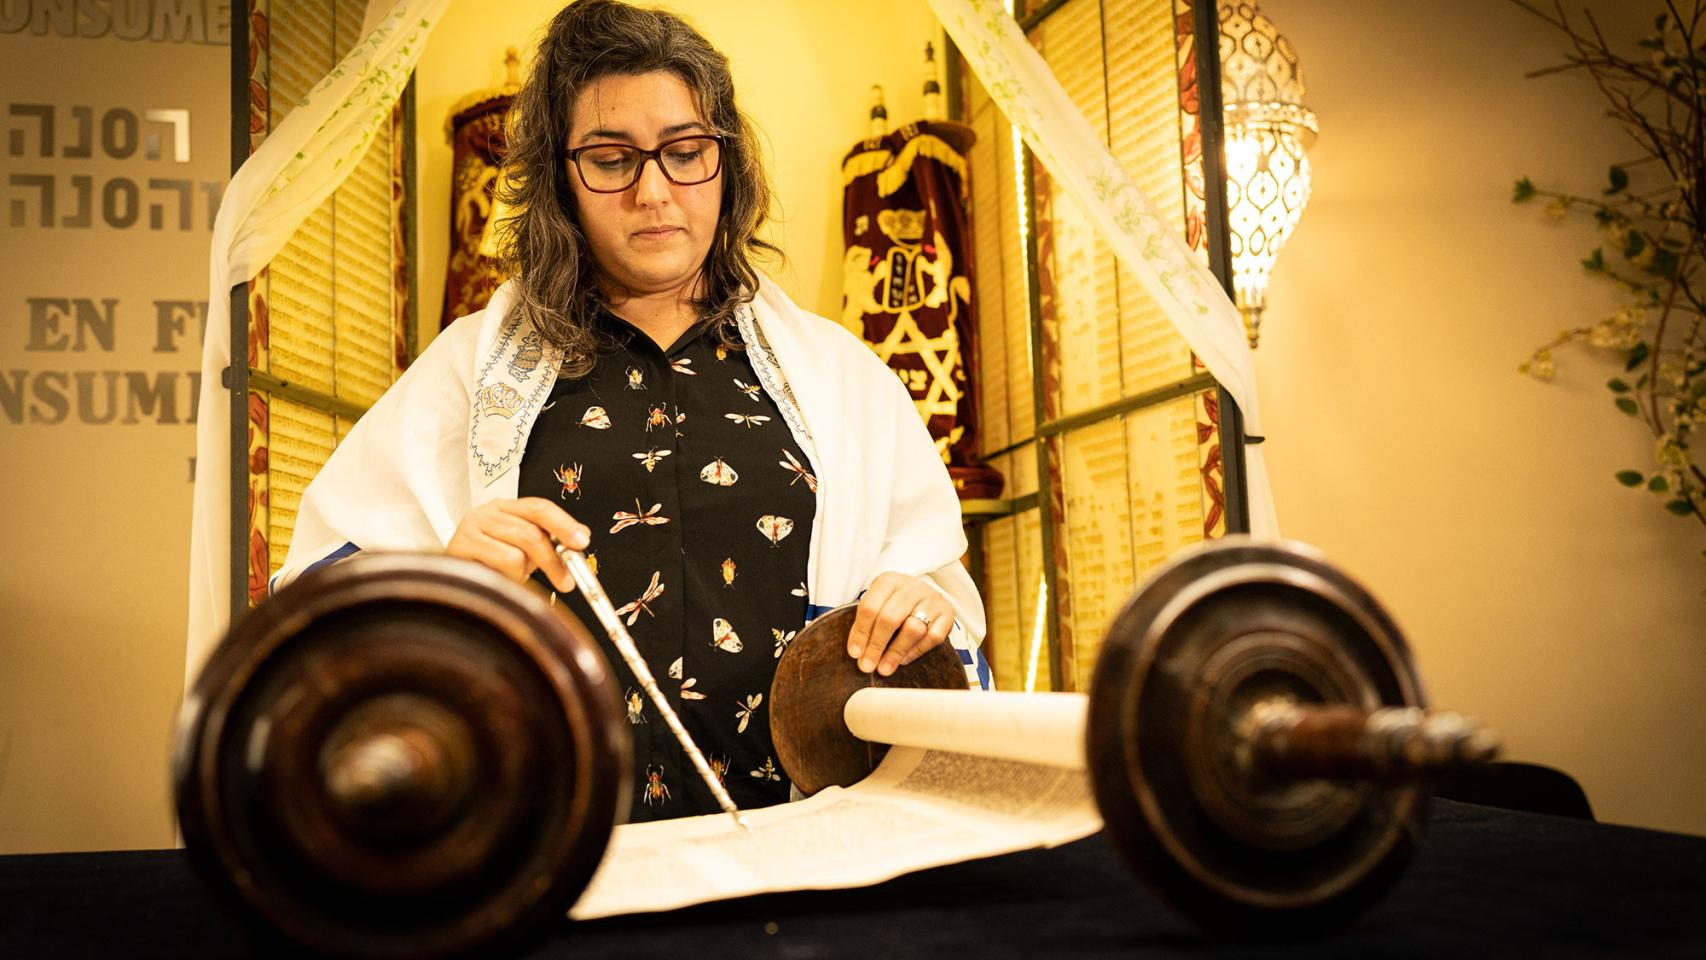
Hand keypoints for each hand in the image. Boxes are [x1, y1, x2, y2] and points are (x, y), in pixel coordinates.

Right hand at [446, 497, 590, 592]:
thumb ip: (548, 541)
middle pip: (532, 531)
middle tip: (566, 581)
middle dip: (554, 560)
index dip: (564, 524)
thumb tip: (580, 536)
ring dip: (524, 572)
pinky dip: (508, 577)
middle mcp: (487, 512)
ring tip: (514, 577)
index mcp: (505, 508)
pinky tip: (498, 578)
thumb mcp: (521, 548)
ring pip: (518, 551)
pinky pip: (501, 563)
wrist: (450, 580)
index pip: (539, 507)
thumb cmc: (488, 564)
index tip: (582, 541)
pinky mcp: (460, 546)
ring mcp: (471, 527)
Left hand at [846, 572, 956, 675]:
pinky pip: (932, 637)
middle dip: (876, 646)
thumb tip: (859, 654)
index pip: (870, 607)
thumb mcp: (879, 604)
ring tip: (884, 668)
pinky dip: (916, 651)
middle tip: (868, 665)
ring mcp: (931, 599)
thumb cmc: (896, 604)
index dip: (860, 632)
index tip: (855, 653)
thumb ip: (867, 624)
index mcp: (889, 581)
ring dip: (895, 652)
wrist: (925, 596)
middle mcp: (911, 587)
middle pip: (889, 618)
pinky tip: (904, 659)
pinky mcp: (947, 613)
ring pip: (912, 629)